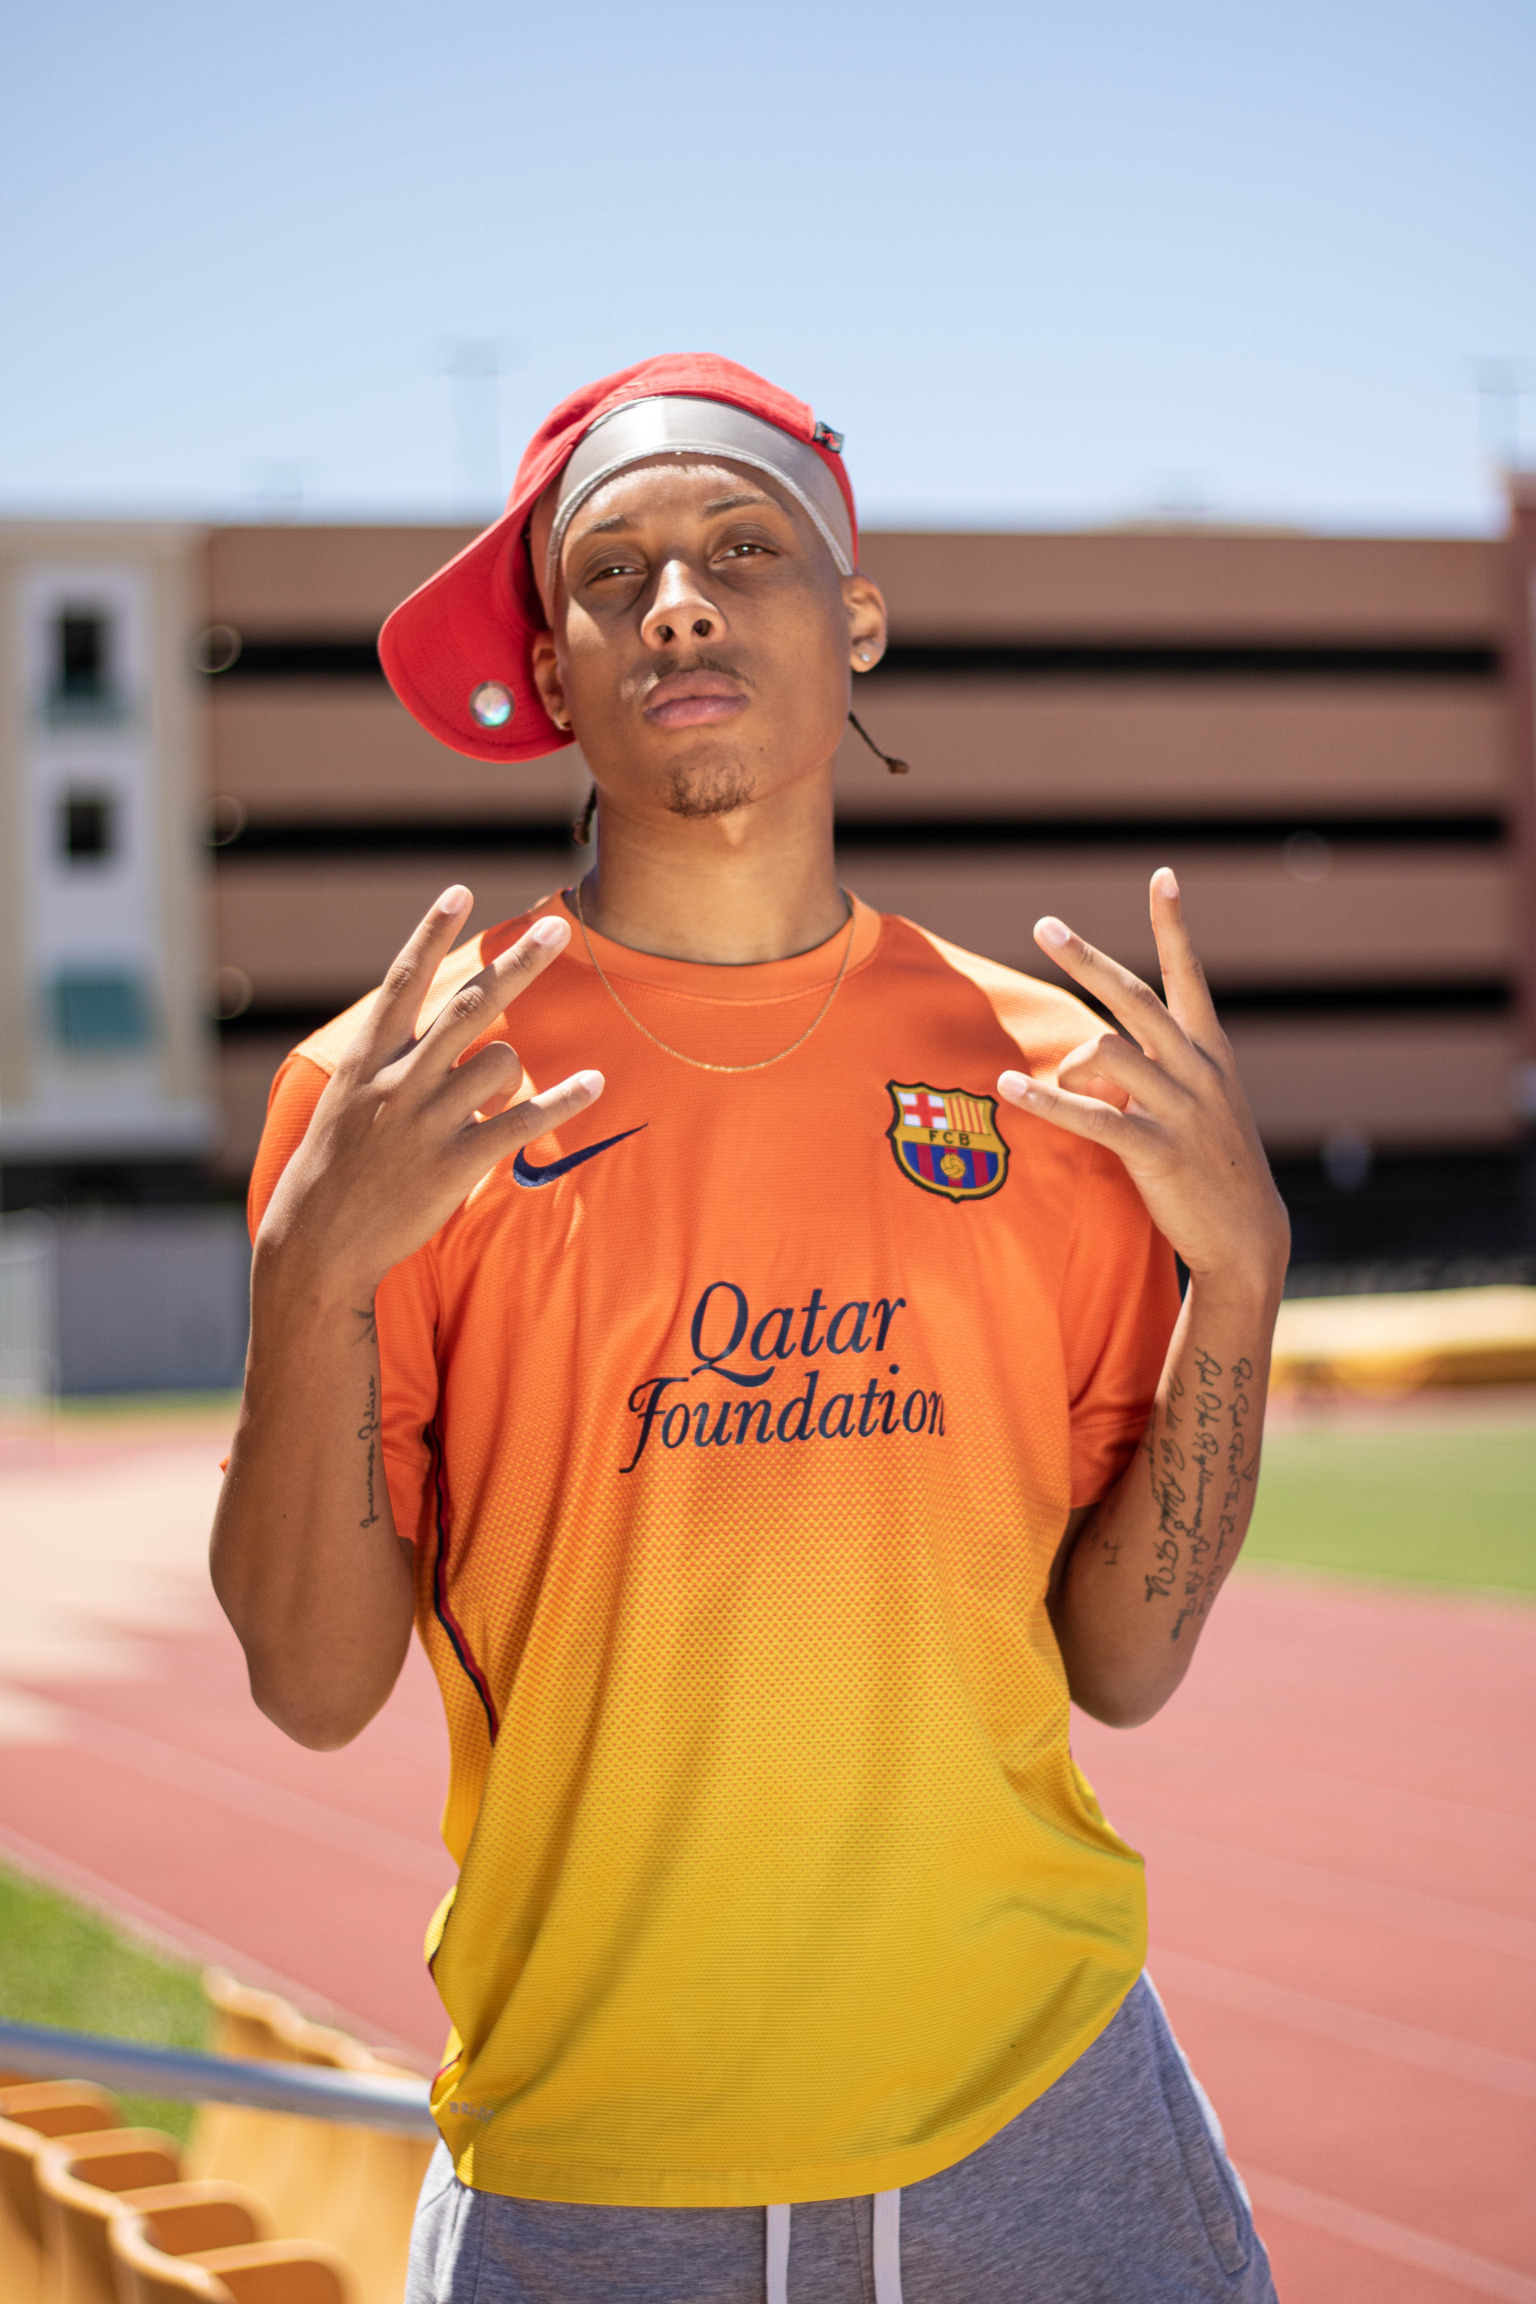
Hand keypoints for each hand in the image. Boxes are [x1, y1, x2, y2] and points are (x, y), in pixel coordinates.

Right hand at [256, 887, 602, 1298]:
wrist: (315, 1242)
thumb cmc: (338, 1167)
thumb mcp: (348, 1099)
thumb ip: (393, 1058)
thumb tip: (448, 1026)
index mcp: (367, 1059)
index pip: (403, 981)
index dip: (431, 934)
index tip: (458, 891)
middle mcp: (397, 1081)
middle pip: (470, 1005)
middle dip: (518, 963)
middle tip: (556, 928)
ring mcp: (425, 1121)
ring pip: (499, 1061)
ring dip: (514, 1067)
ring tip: (498, 1091)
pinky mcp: (454, 1163)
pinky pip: (521, 1119)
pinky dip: (563, 1100)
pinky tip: (593, 1083)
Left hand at [997, 868, 1288, 1298]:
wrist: (1248, 1236)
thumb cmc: (1210, 1166)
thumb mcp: (1193, 1106)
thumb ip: (1153, 1072)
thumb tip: (1094, 1054)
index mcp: (1209, 1052)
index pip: (1189, 976)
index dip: (1174, 926)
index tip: (1163, 876)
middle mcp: (1198, 1071)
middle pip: (1135, 998)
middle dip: (1086, 958)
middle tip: (1045, 925)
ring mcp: (1183, 1111)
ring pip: (1112, 1053)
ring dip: (1067, 1061)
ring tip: (1036, 1081)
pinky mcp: (1161, 1152)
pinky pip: (1096, 1118)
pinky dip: (1049, 1102)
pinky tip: (1014, 1089)